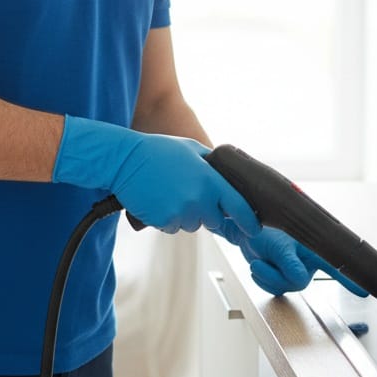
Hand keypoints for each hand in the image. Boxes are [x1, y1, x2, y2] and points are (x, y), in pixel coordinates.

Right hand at [52, 116, 259, 235]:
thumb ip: (212, 164)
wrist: (124, 160)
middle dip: (207, 212)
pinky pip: (173, 227)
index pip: (238, 207)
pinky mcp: (163, 221)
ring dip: (185, 215)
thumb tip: (225, 176)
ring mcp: (180, 212)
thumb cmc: (156, 151)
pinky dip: (167, 218)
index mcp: (209, 180)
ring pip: (192, 225)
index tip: (253, 228)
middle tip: (188, 193)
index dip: (248, 220)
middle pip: (214, 220)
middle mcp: (198, 199)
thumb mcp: (191, 149)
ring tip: (169, 193)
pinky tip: (158, 200)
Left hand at [219, 219, 368, 297]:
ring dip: (267, 276)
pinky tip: (258, 266)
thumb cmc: (263, 230)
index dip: (351, 280)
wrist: (243, 232)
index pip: (336, 266)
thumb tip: (300, 280)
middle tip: (261, 263)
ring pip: (285, 287)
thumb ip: (290, 264)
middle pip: (300, 283)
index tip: (366, 292)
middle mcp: (307, 262)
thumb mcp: (278, 245)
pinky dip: (262, 280)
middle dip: (277, 274)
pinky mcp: (281, 278)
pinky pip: (275, 289)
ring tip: (258, 261)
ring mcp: (294, 271)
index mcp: (313, 249)